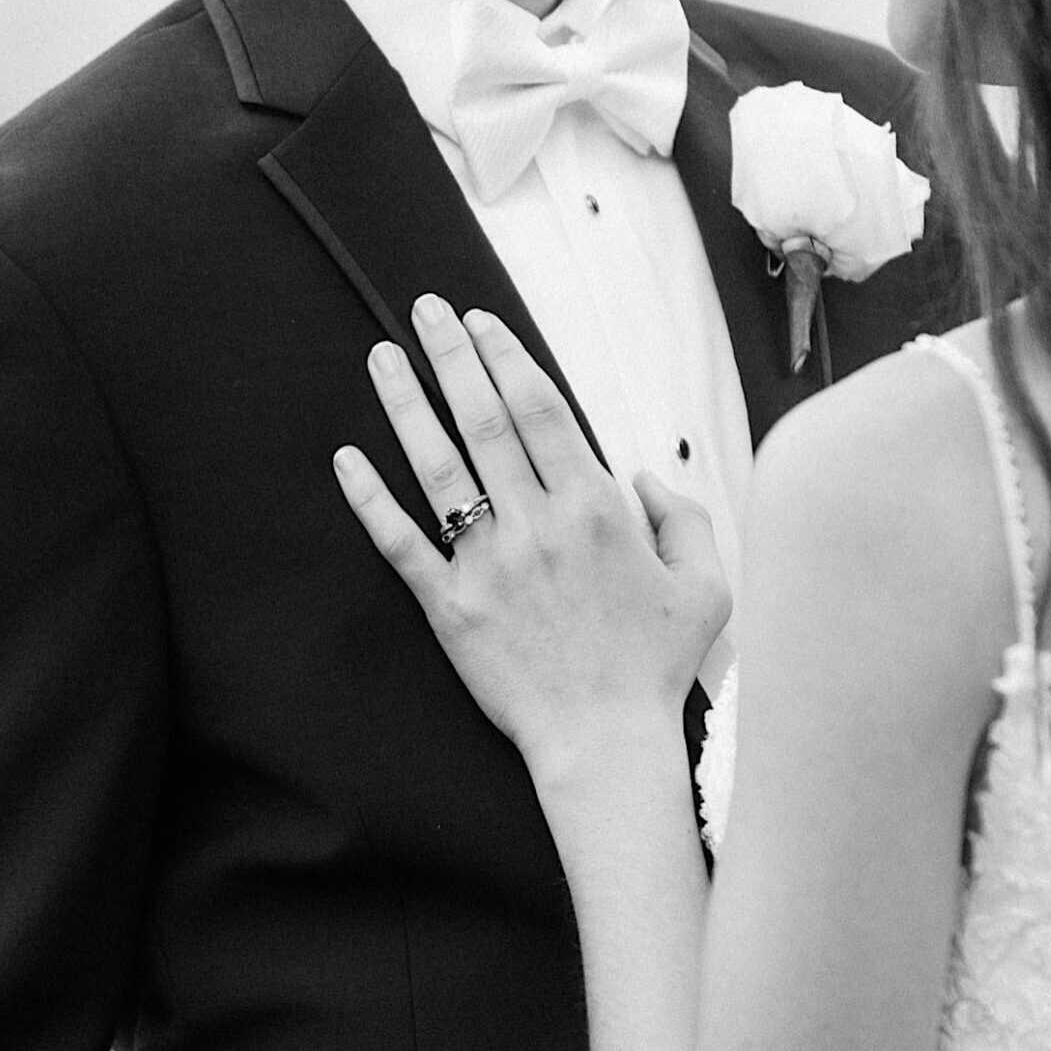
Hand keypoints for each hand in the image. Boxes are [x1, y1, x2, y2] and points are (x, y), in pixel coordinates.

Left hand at [333, 296, 729, 786]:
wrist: (604, 742)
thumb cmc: (654, 665)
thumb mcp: (705, 582)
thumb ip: (681, 515)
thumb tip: (638, 470)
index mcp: (597, 508)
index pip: (542, 407)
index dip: (506, 356)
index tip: (479, 321)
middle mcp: (538, 525)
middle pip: (485, 419)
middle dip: (452, 356)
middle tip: (423, 308)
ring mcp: (488, 565)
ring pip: (439, 466)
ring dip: (407, 405)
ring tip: (380, 357)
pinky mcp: (449, 607)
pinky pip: (401, 542)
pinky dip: (370, 499)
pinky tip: (345, 459)